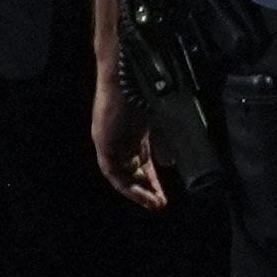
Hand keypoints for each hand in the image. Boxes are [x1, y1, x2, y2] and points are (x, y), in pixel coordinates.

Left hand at [92, 70, 169, 209]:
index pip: (142, 164)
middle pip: (131, 172)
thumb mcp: (161, 119)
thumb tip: (174, 160)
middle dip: (146, 190)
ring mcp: (109, 141)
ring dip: (136, 191)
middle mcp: (120, 139)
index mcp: (134, 134)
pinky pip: (111, 169)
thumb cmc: (146, 88)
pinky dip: (124, 183)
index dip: (153, 181)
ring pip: (120, 175)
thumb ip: (165, 139)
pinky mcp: (103, 141)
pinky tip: (138, 191)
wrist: (127, 71)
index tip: (164, 196)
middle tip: (160, 205)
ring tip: (152, 203)